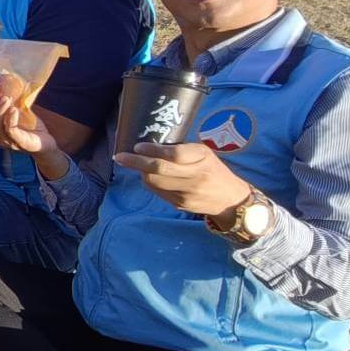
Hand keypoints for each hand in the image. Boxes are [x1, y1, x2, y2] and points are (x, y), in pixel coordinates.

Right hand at [0, 90, 54, 153]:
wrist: (47, 142)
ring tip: (5, 98)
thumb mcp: (17, 111)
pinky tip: (13, 110)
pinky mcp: (21, 143)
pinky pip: (11, 131)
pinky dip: (10, 119)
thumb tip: (2, 82)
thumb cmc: (30, 126)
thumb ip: (8, 102)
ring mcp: (9, 142)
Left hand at [115, 142, 252, 217]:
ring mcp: (187, 194)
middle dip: (136, 162)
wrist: (229, 199)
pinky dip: (149, 182)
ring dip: (140, 172)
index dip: (153, 150)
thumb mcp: (204, 154)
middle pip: (159, 170)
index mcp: (203, 160)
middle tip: (120, 156)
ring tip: (133, 163)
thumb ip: (182, 150)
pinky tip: (146, 175)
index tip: (138, 146)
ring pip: (154, 182)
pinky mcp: (180, 204)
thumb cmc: (214, 170)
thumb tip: (150, 145)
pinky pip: (158, 191)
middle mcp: (195, 177)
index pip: (175, 155)